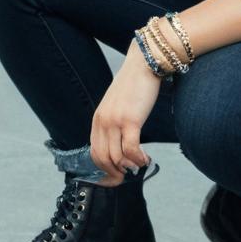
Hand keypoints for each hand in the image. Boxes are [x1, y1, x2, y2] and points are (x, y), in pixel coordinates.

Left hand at [89, 42, 162, 186]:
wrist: (144, 64)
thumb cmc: (135, 85)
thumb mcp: (118, 105)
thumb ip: (115, 123)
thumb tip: (123, 148)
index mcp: (98, 119)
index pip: (94, 152)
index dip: (104, 169)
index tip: (116, 177)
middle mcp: (103, 121)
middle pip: (103, 158)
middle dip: (116, 173)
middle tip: (129, 176)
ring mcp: (115, 121)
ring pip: (117, 157)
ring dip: (130, 166)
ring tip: (141, 164)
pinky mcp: (131, 120)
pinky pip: (131, 149)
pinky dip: (138, 159)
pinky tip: (146, 158)